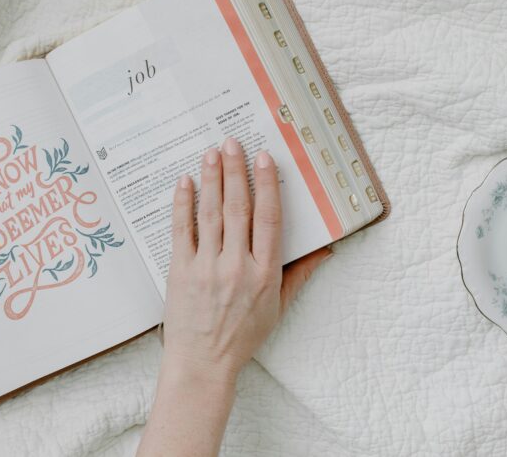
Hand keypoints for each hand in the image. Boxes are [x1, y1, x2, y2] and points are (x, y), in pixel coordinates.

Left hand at [161, 137, 330, 380]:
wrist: (203, 364)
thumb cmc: (243, 336)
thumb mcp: (278, 307)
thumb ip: (300, 274)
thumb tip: (326, 250)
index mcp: (265, 273)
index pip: (268, 218)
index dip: (267, 184)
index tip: (265, 158)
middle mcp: (237, 266)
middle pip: (238, 208)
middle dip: (236, 171)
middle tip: (232, 143)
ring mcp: (207, 268)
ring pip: (211, 214)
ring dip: (212, 179)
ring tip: (211, 153)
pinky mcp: (181, 272)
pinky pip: (182, 231)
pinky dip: (183, 205)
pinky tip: (185, 183)